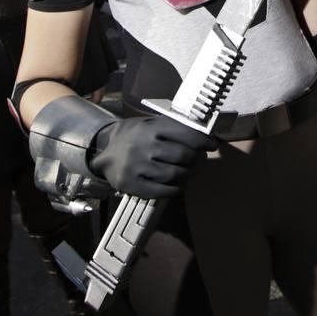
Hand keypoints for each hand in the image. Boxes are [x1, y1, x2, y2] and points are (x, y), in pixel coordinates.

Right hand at [88, 115, 217, 198]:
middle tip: (199, 160)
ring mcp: (136, 166)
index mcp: (150, 128)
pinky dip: (176, 189)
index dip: (203, 141)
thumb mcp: (150, 124)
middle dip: (196, 159)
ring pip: (174, 174)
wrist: (105, 153)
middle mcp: (143, 145)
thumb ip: (172, 128)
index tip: (212, 145)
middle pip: (182, 155)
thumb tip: (203, 135)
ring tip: (189, 172)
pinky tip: (178, 185)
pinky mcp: (132, 185)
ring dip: (188, 175)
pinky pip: (162, 191)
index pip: (185, 133)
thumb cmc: (135, 136)